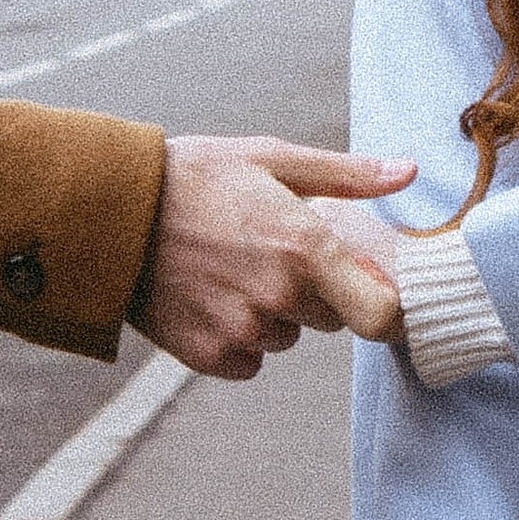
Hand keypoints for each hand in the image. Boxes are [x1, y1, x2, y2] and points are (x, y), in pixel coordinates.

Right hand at [134, 136, 412, 377]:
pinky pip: (248, 361)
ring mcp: (241, 331)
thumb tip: (408, 172)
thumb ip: (347, 175)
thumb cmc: (196, 177)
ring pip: (285, 338)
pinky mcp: (209, 356)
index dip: (383, 307)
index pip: (381, 315)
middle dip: (313, 292)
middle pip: (330, 319)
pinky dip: (236, 338)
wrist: (110, 213)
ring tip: (229, 270)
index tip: (371, 292)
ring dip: (271, 314)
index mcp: (304, 247)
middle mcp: (278, 296)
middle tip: (269, 253)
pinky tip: (208, 298)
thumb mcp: (271, 158)